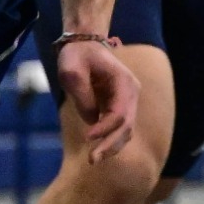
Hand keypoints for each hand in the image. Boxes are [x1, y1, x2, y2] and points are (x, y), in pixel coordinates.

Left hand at [55, 40, 137, 163]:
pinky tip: (96, 150)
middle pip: (126, 126)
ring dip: (111, 146)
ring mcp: (126, 101)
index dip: (105, 128)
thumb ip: (82, 97)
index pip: (120, 113)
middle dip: (110, 145)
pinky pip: (117, 128)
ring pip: (125, 130)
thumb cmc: (77, 55)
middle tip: (92, 160)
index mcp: (124, 83)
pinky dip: (109, 140)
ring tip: (93, 159)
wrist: (84, 43)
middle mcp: (130, 93)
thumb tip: (91, 121)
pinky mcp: (117, 106)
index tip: (87, 137)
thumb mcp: (72, 71)